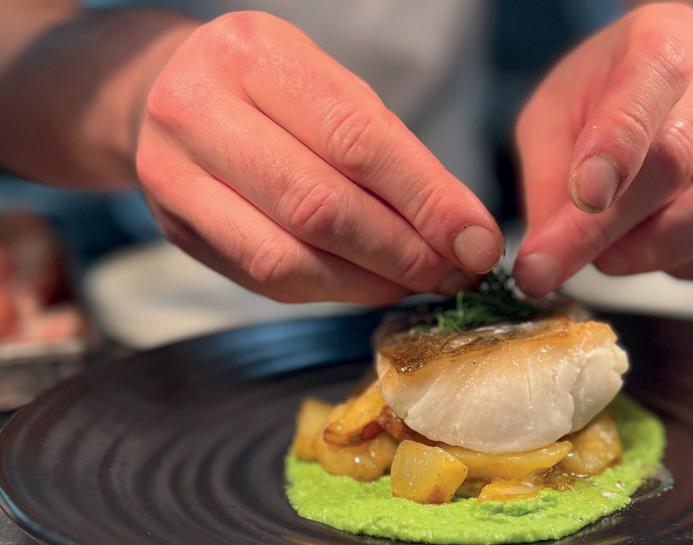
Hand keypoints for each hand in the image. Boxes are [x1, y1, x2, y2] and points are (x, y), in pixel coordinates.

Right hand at [135, 12, 502, 303]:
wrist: (165, 95)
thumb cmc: (273, 95)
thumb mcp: (331, 93)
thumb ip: (392, 155)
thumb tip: (463, 234)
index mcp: (254, 56)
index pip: (357, 140)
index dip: (426, 201)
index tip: (477, 242)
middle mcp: (199, 110)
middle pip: (320, 206)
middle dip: (404, 252)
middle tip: (456, 274)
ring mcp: (174, 175)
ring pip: (289, 256)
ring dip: (371, 282)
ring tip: (420, 283)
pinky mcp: (176, 232)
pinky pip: (266, 279)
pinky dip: (333, 290)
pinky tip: (372, 285)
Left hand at [513, 2, 692, 295]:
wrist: (661, 101)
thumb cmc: (597, 106)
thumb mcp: (550, 122)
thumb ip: (548, 182)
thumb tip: (548, 260)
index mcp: (663, 39)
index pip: (649, 87)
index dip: (617, 148)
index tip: (587, 198)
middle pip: (677, 158)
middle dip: (609, 225)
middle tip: (553, 265)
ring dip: (652, 249)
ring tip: (604, 256)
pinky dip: (682, 263)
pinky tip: (645, 252)